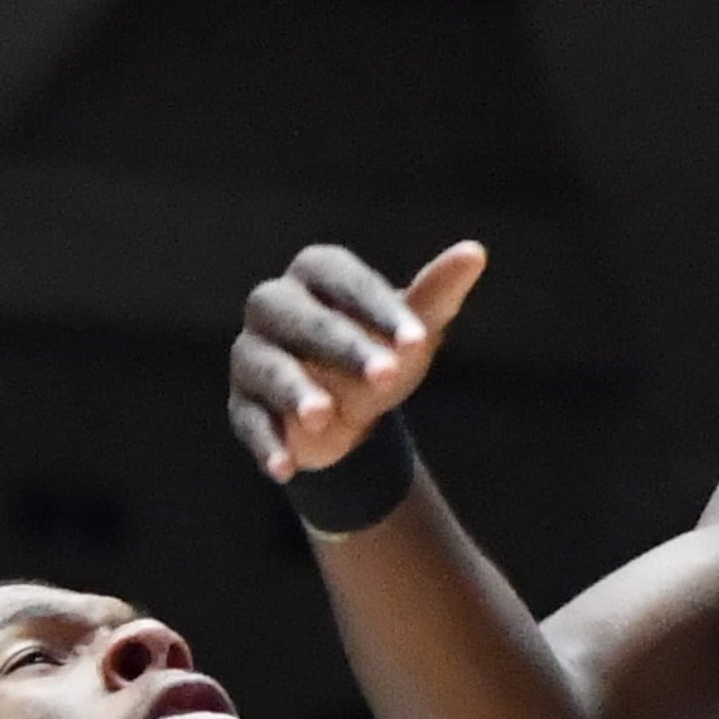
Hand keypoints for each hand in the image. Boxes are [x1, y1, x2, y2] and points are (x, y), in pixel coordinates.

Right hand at [227, 242, 486, 480]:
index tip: (418, 341)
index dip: (380, 310)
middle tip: (386, 375)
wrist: (347, 413)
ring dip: (293, 391)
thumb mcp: (411, 326)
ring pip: (267, 368)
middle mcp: (273, 305)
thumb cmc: (379, 351)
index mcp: (315, 273)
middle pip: (302, 320)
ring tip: (324, 415)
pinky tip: (285, 466)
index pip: (344, 282)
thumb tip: (475, 252)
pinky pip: (248, 421)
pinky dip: (266, 444)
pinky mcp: (242, 403)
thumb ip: (438, 292)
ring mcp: (252, 354)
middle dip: (343, 347)